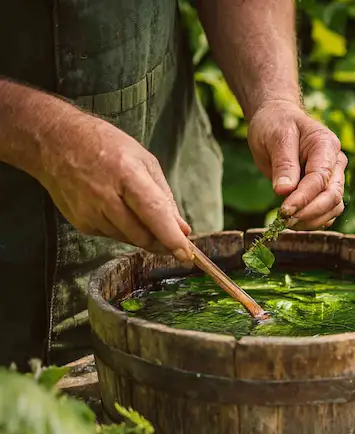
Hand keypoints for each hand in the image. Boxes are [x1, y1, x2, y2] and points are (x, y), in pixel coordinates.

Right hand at [38, 111, 192, 261]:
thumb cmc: (105, 146)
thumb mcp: (143, 161)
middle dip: (163, 242)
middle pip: (142, 235)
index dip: (171, 238)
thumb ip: (164, 197)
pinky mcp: (81, 223)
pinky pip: (112, 236)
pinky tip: (117, 209)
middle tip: (175, 240)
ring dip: (143, 235)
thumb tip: (182, 229)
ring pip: (129, 239)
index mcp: (126, 174)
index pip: (153, 213)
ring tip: (138, 211)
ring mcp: (89, 212)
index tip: (186, 255)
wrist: (54, 142)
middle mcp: (105, 197)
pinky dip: (123, 229)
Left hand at [247, 100, 346, 229]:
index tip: (285, 211)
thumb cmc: (276, 124)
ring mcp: (333, 177)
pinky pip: (328, 211)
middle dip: (310, 212)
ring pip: (334, 207)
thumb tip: (284, 191)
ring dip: (313, 220)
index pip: (320, 178)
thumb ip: (283, 164)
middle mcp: (336, 162)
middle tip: (286, 221)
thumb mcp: (275, 137)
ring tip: (287, 223)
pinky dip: (314, 221)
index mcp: (326, 145)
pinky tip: (296, 222)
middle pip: (333, 195)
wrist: (277, 120)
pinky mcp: (326, 189)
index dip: (303, 197)